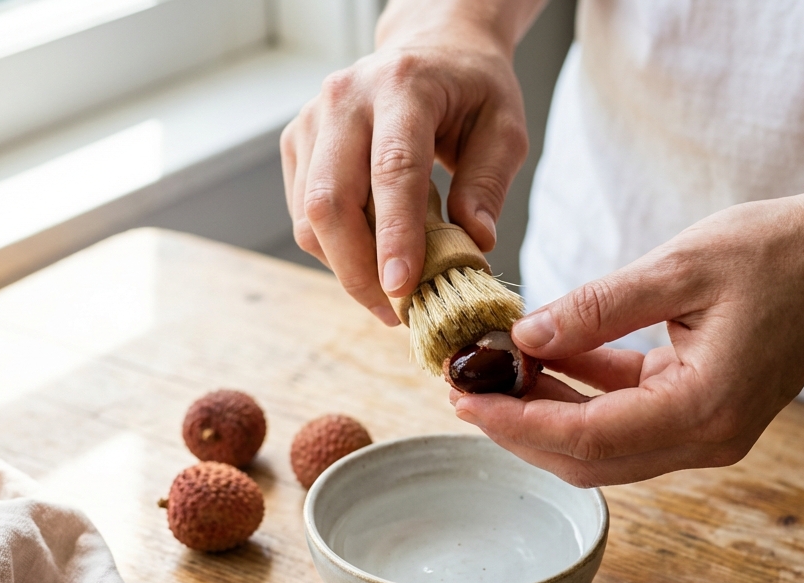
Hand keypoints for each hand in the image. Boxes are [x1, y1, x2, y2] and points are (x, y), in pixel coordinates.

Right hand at [280, 4, 534, 325]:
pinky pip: (305, 216)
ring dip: (346, 268)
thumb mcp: (505, 128)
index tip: (402, 288)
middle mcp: (345, 98)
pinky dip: (336, 251)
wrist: (432, 49)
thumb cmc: (472, 90)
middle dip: (358, 269)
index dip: (394, 234)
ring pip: (310, 216)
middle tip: (397, 312)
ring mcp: (312, 120)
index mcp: (403, 86)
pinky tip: (372, 260)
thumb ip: (490, 184)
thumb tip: (474, 243)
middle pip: (331, 199)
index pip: (392, 168)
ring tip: (391, 294)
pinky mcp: (298, 144)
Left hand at [451, 197, 803, 486]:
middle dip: (520, 428)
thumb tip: (523, 336)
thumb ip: (596, 308)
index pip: (587, 438)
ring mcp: (709, 431)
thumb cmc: (780, 250)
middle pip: (589, 458)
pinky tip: (545, 356)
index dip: (516, 422)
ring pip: (604, 444)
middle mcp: (709, 438)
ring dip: (547, 413)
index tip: (461, 396)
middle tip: (463, 387)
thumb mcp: (679, 267)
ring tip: (493, 370)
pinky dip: (583, 394)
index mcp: (706, 410)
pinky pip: (629, 416)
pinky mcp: (705, 410)